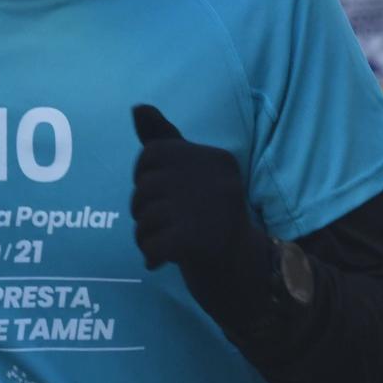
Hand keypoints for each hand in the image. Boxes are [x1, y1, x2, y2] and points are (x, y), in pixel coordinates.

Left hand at [129, 105, 270, 333]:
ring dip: (145, 236)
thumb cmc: (210, 219)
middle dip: (143, 210)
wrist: (244, 275)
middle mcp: (216, 179)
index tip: (161, 196)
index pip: (152, 154)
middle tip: (163, 226)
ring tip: (164, 244)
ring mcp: (209, 210)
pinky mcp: (197, 241)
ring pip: (144, 217)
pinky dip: (149, 255)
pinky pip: (149, 244)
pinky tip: (161, 260)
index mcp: (217, 159)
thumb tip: (137, 107)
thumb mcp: (193, 174)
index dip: (144, 177)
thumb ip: (166, 141)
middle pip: (144, 186)